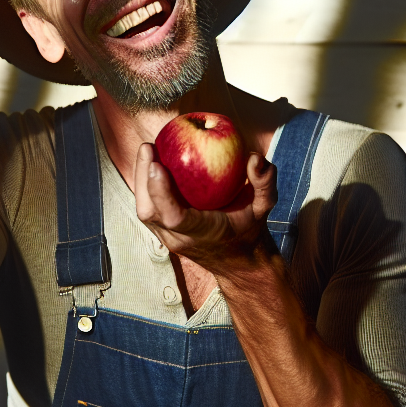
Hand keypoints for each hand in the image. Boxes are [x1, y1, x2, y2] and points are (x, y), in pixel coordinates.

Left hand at [133, 143, 276, 271]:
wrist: (239, 259)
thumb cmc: (250, 227)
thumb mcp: (265, 205)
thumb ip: (265, 181)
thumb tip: (253, 157)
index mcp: (206, 232)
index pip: (176, 218)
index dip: (162, 193)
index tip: (158, 166)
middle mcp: (182, 238)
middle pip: (151, 213)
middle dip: (143, 179)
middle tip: (149, 147)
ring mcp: (169, 238)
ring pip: (145, 211)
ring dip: (140, 180)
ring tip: (148, 151)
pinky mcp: (164, 232)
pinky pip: (148, 208)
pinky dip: (145, 185)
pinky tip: (151, 162)